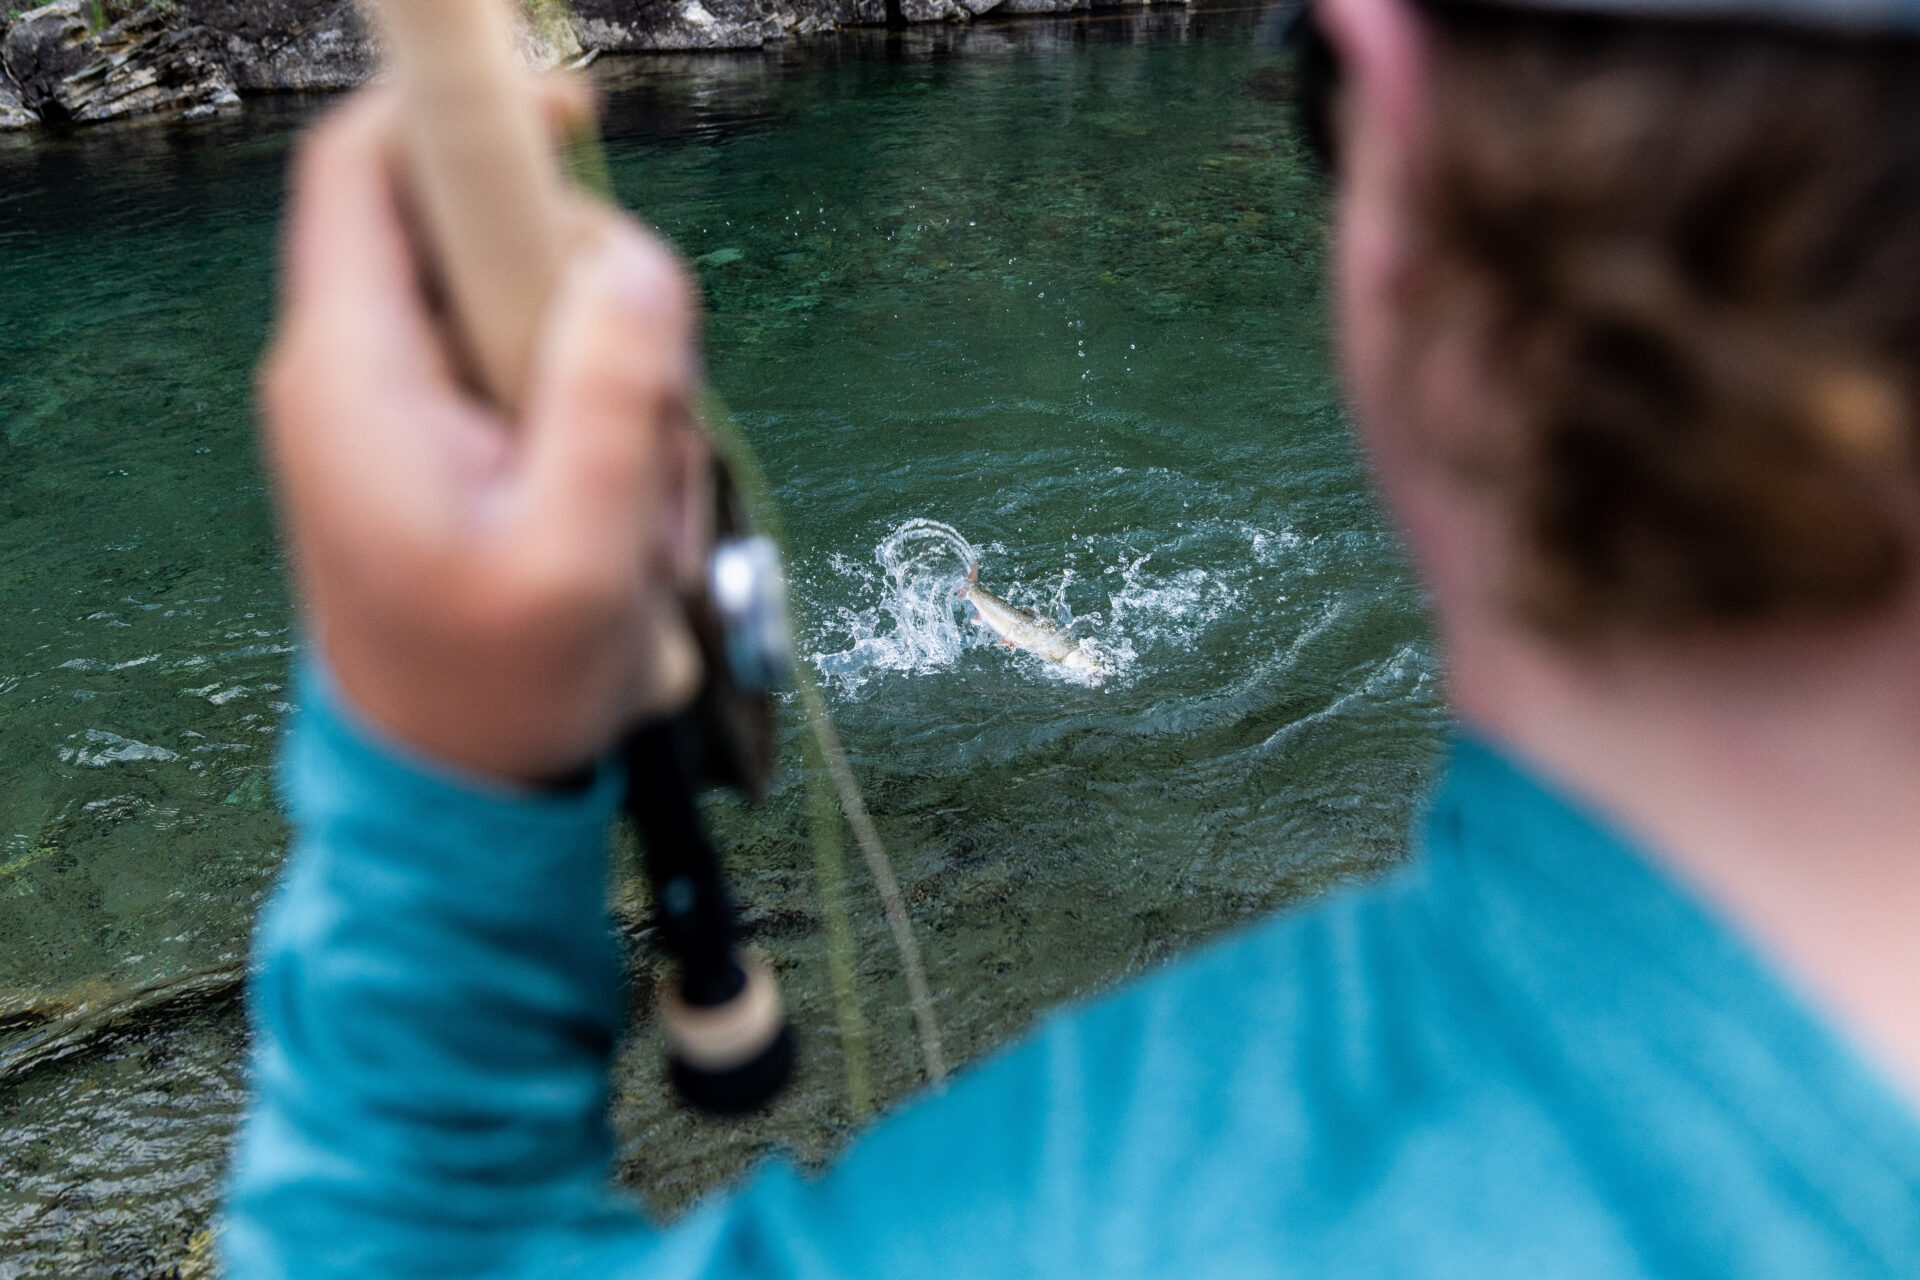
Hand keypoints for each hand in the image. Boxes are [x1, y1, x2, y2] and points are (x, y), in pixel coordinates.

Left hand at [261, 89, 705, 785]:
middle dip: (596, 302)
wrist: (454, 790)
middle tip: (649, 417)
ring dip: (616, 392)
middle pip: (486, 237)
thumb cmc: (502, 691)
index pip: (368, 167)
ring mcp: (403, 412)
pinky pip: (538, 383)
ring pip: (533, 314)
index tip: (572, 114)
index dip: (463, 110)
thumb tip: (637, 260)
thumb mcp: (580, 552)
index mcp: (355, 374)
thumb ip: (611, 394)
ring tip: (633, 514)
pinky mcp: (444, 449)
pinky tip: (620, 528)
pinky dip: (601, 434)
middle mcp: (361, 373)